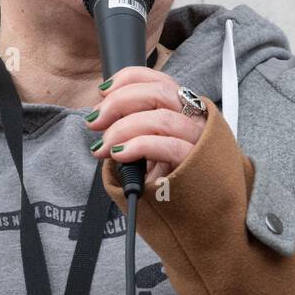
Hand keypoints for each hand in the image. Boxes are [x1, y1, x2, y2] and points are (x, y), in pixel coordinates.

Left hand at [87, 66, 207, 184]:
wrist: (195, 216)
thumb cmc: (171, 181)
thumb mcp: (150, 147)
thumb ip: (133, 126)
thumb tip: (101, 115)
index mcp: (184, 110)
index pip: (159, 79)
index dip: (128, 79)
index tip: (103, 92)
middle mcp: (195, 120)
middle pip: (158, 92)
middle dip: (118, 102)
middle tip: (95, 121)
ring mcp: (198, 141)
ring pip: (160, 119)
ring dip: (123, 129)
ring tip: (105, 147)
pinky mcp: (196, 164)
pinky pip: (167, 146)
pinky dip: (138, 146)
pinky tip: (120, 154)